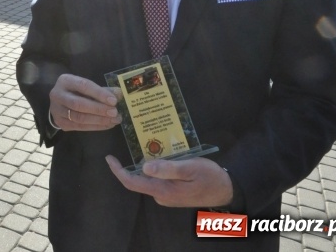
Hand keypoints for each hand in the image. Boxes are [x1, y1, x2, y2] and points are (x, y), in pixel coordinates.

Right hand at [48, 73, 120, 130]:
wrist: (60, 102)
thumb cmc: (76, 91)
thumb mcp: (87, 86)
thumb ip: (103, 90)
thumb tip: (119, 94)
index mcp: (65, 81)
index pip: (83, 86)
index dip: (99, 93)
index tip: (114, 101)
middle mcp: (57, 95)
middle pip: (79, 104)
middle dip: (98, 109)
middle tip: (114, 113)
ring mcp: (57, 110)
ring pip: (79, 118)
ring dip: (99, 120)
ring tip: (114, 120)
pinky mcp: (60, 123)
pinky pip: (79, 127)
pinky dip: (95, 127)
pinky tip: (107, 125)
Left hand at [105, 155, 232, 207]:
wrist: (226, 190)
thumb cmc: (209, 178)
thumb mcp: (190, 168)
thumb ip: (167, 169)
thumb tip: (144, 167)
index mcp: (162, 190)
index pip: (132, 182)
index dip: (118, 171)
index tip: (109, 158)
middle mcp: (161, 194)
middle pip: (138, 179)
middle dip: (132, 163)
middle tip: (132, 141)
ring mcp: (167, 194)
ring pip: (149, 177)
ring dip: (146, 163)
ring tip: (148, 143)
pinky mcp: (173, 191)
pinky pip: (159, 178)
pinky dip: (156, 166)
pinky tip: (162, 153)